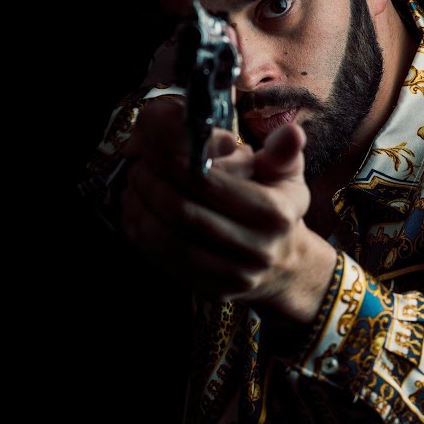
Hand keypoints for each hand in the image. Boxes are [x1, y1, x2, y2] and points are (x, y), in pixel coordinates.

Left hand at [120, 98, 337, 325]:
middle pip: (186, 216)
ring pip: (173, 245)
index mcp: (275, 213)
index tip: (155, 151)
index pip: (210, 186)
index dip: (175, 166)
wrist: (285, 265)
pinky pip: (169, 265)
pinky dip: (145, 240)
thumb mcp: (287, 175)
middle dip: (153, 188)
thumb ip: (283, 151)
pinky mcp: (214, 291)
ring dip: (143, 214)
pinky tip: (136, 217)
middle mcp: (258, 248)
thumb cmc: (278, 207)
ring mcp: (235, 275)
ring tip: (132, 190)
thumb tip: (291, 131)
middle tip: (138, 169)